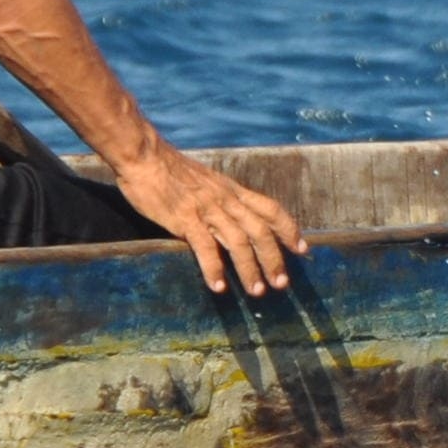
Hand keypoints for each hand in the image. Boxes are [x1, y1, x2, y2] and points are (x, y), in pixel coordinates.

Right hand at [118, 142, 307, 295]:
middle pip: (260, 231)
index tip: (302, 249)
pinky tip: (219, 287)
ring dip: (249, 269)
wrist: (145, 156)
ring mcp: (206, 209)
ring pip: (238, 242)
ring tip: (257, 291)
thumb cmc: (171, 170)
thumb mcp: (207, 181)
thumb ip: (222, 199)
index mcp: (232, 190)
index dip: (289, 229)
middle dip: (274, 258)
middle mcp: (226, 200)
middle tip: (282, 284)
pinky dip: (213, 268)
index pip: (271, 209)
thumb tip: (234, 218)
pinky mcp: (184, 219)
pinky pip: (204, 247)